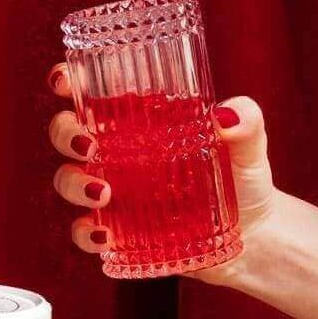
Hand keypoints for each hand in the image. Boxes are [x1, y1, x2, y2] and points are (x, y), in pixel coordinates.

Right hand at [46, 63, 276, 284]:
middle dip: (65, 134)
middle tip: (88, 145)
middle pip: (66, 132)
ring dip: (74, 184)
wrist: (255, 236)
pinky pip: (83, 231)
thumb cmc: (243, 179)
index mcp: (138, 120)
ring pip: (67, 179)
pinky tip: (104, 235)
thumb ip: (247, 124)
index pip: (91, 92)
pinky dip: (85, 233)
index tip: (62, 82)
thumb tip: (228, 115)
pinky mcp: (117, 230)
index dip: (67, 81)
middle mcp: (116, 152)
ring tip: (103, 193)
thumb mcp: (249, 147)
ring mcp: (112, 191)